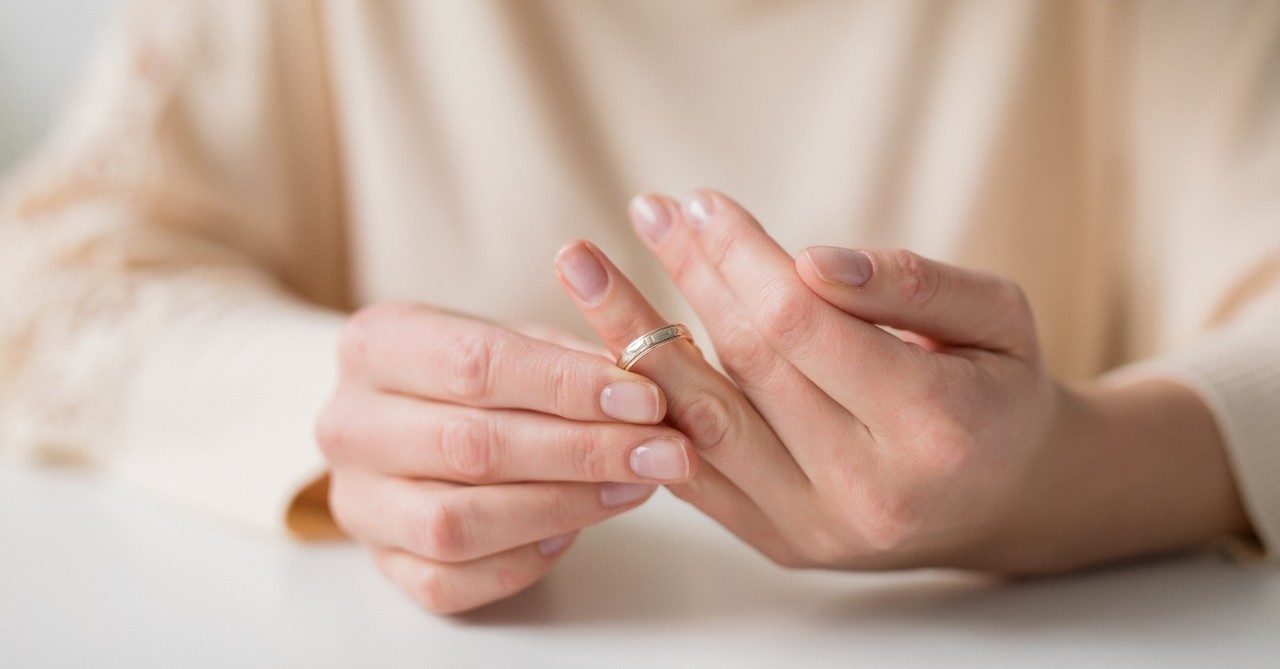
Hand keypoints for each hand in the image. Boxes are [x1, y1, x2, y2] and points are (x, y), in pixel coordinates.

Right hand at [315, 305, 695, 612]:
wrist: (406, 417)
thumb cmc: (474, 374)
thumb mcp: (516, 340)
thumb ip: (571, 359)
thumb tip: (646, 389)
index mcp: (374, 343)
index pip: (476, 363)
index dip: (569, 385)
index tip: (647, 399)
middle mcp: (348, 423)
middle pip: (471, 445)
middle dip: (584, 451)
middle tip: (663, 452)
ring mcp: (357, 500)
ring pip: (457, 522)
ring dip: (562, 507)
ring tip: (632, 487)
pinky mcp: (379, 561)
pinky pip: (449, 580)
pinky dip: (522, 560)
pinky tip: (573, 529)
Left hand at [555, 190, 1246, 571]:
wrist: (1007, 497)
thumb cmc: (1001, 389)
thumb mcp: (998, 316)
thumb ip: (911, 283)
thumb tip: (810, 260)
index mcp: (934, 427)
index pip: (805, 327)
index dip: (742, 258)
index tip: (701, 202)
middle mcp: (867, 491)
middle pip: (747, 367)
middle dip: (690, 278)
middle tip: (648, 211)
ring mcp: (815, 528)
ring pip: (701, 423)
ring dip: (637, 339)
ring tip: (589, 271)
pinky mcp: (778, 543)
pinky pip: (693, 470)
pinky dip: (650, 407)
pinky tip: (615, 347)